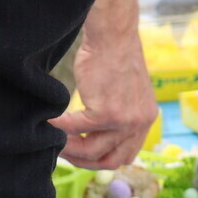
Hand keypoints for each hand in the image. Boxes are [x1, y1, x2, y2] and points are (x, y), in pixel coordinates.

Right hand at [50, 29, 156, 168]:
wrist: (113, 36)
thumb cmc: (114, 58)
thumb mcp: (125, 93)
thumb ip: (118, 115)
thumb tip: (94, 137)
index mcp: (146, 119)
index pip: (127, 155)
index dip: (102, 159)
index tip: (83, 153)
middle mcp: (140, 122)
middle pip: (112, 161)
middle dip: (85, 161)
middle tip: (65, 150)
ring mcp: (125, 120)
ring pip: (91, 151)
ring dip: (69, 148)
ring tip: (55, 136)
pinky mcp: (107, 113)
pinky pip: (75, 130)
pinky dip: (60, 127)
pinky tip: (50, 120)